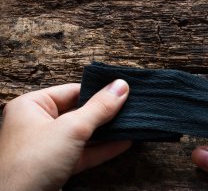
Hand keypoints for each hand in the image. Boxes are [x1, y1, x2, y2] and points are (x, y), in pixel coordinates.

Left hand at [0, 79, 130, 190]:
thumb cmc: (33, 163)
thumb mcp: (71, 129)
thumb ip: (98, 108)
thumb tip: (121, 86)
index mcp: (32, 106)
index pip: (72, 91)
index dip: (98, 91)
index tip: (122, 90)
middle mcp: (38, 124)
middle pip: (79, 112)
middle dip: (105, 113)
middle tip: (130, 107)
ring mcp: (48, 147)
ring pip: (83, 134)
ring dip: (107, 132)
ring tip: (131, 124)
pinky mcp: (56, 166)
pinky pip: (83, 152)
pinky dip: (103, 149)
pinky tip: (123, 143)